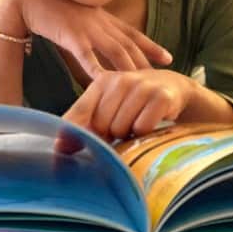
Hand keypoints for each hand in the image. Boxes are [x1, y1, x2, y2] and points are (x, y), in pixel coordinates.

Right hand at [0, 0, 171, 76]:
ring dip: (131, 70)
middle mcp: (100, 23)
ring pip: (116, 52)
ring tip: (143, 88)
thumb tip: (97, 43)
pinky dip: (98, 71)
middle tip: (163, 82)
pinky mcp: (71, 37)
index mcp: (102, 18)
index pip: (132, 34)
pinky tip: (107, 84)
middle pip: (130, 46)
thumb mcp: (77, 15)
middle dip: (148, 64)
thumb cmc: (49, 5)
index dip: (151, 47)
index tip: (169, 58)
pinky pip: (88, 57)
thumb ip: (90, 28)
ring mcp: (87, 30)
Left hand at [57, 68, 195, 148]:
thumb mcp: (108, 106)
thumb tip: (59, 148)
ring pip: (121, 128)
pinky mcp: (161, 97)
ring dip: (128, 135)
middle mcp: (120, 80)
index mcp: (101, 82)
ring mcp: (142, 86)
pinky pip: (142, 128)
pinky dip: (145, 133)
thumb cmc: (134, 101)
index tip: (62, 151)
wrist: (173, 87)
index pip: (79, 112)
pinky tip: (152, 124)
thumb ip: (83, 124)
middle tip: (121, 130)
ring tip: (136, 125)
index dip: (72, 133)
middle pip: (100, 126)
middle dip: (109, 135)